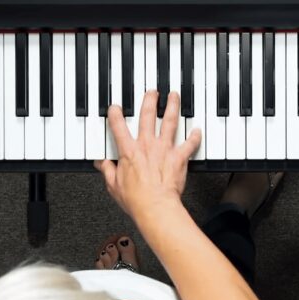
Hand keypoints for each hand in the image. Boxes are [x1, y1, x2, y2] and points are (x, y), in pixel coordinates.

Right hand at [95, 91, 200, 223]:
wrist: (155, 207)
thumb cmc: (136, 199)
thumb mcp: (113, 185)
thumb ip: (107, 171)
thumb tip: (101, 163)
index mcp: (129, 151)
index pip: (119, 127)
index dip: (115, 114)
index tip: (115, 107)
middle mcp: (147, 145)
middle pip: (148, 115)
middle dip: (150, 100)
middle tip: (152, 92)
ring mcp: (164, 149)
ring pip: (169, 121)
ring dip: (172, 106)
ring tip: (174, 96)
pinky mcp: (178, 158)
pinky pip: (189, 144)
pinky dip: (195, 136)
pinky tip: (197, 130)